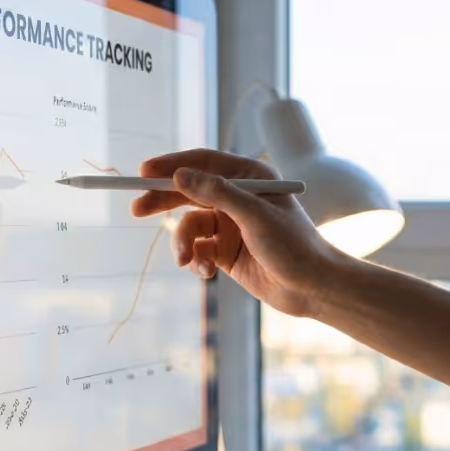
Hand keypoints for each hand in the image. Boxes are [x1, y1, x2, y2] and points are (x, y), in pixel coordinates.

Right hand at [131, 149, 347, 316]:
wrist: (313, 288)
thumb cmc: (294, 245)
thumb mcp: (255, 216)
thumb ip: (217, 194)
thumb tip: (180, 175)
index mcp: (251, 177)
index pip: (203, 162)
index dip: (172, 165)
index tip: (143, 171)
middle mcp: (238, 197)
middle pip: (189, 191)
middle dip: (163, 202)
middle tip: (136, 209)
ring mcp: (231, 224)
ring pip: (189, 226)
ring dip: (184, 244)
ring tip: (187, 260)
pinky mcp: (226, 251)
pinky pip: (197, 249)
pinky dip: (196, 260)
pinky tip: (206, 272)